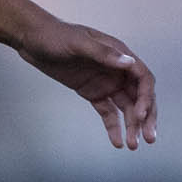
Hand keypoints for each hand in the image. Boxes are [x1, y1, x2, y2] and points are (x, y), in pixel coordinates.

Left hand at [10, 16, 157, 150]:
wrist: (32, 39)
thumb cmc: (56, 35)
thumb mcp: (78, 43)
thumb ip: (103, 54)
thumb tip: (130, 63)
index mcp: (119, 53)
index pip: (143, 78)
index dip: (146, 98)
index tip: (140, 115)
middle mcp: (117, 69)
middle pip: (140, 96)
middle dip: (146, 117)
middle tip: (148, 139)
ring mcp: (105, 81)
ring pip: (126, 107)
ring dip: (132, 126)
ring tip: (132, 146)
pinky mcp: (92, 92)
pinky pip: (108, 111)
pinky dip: (114, 126)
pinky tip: (117, 142)